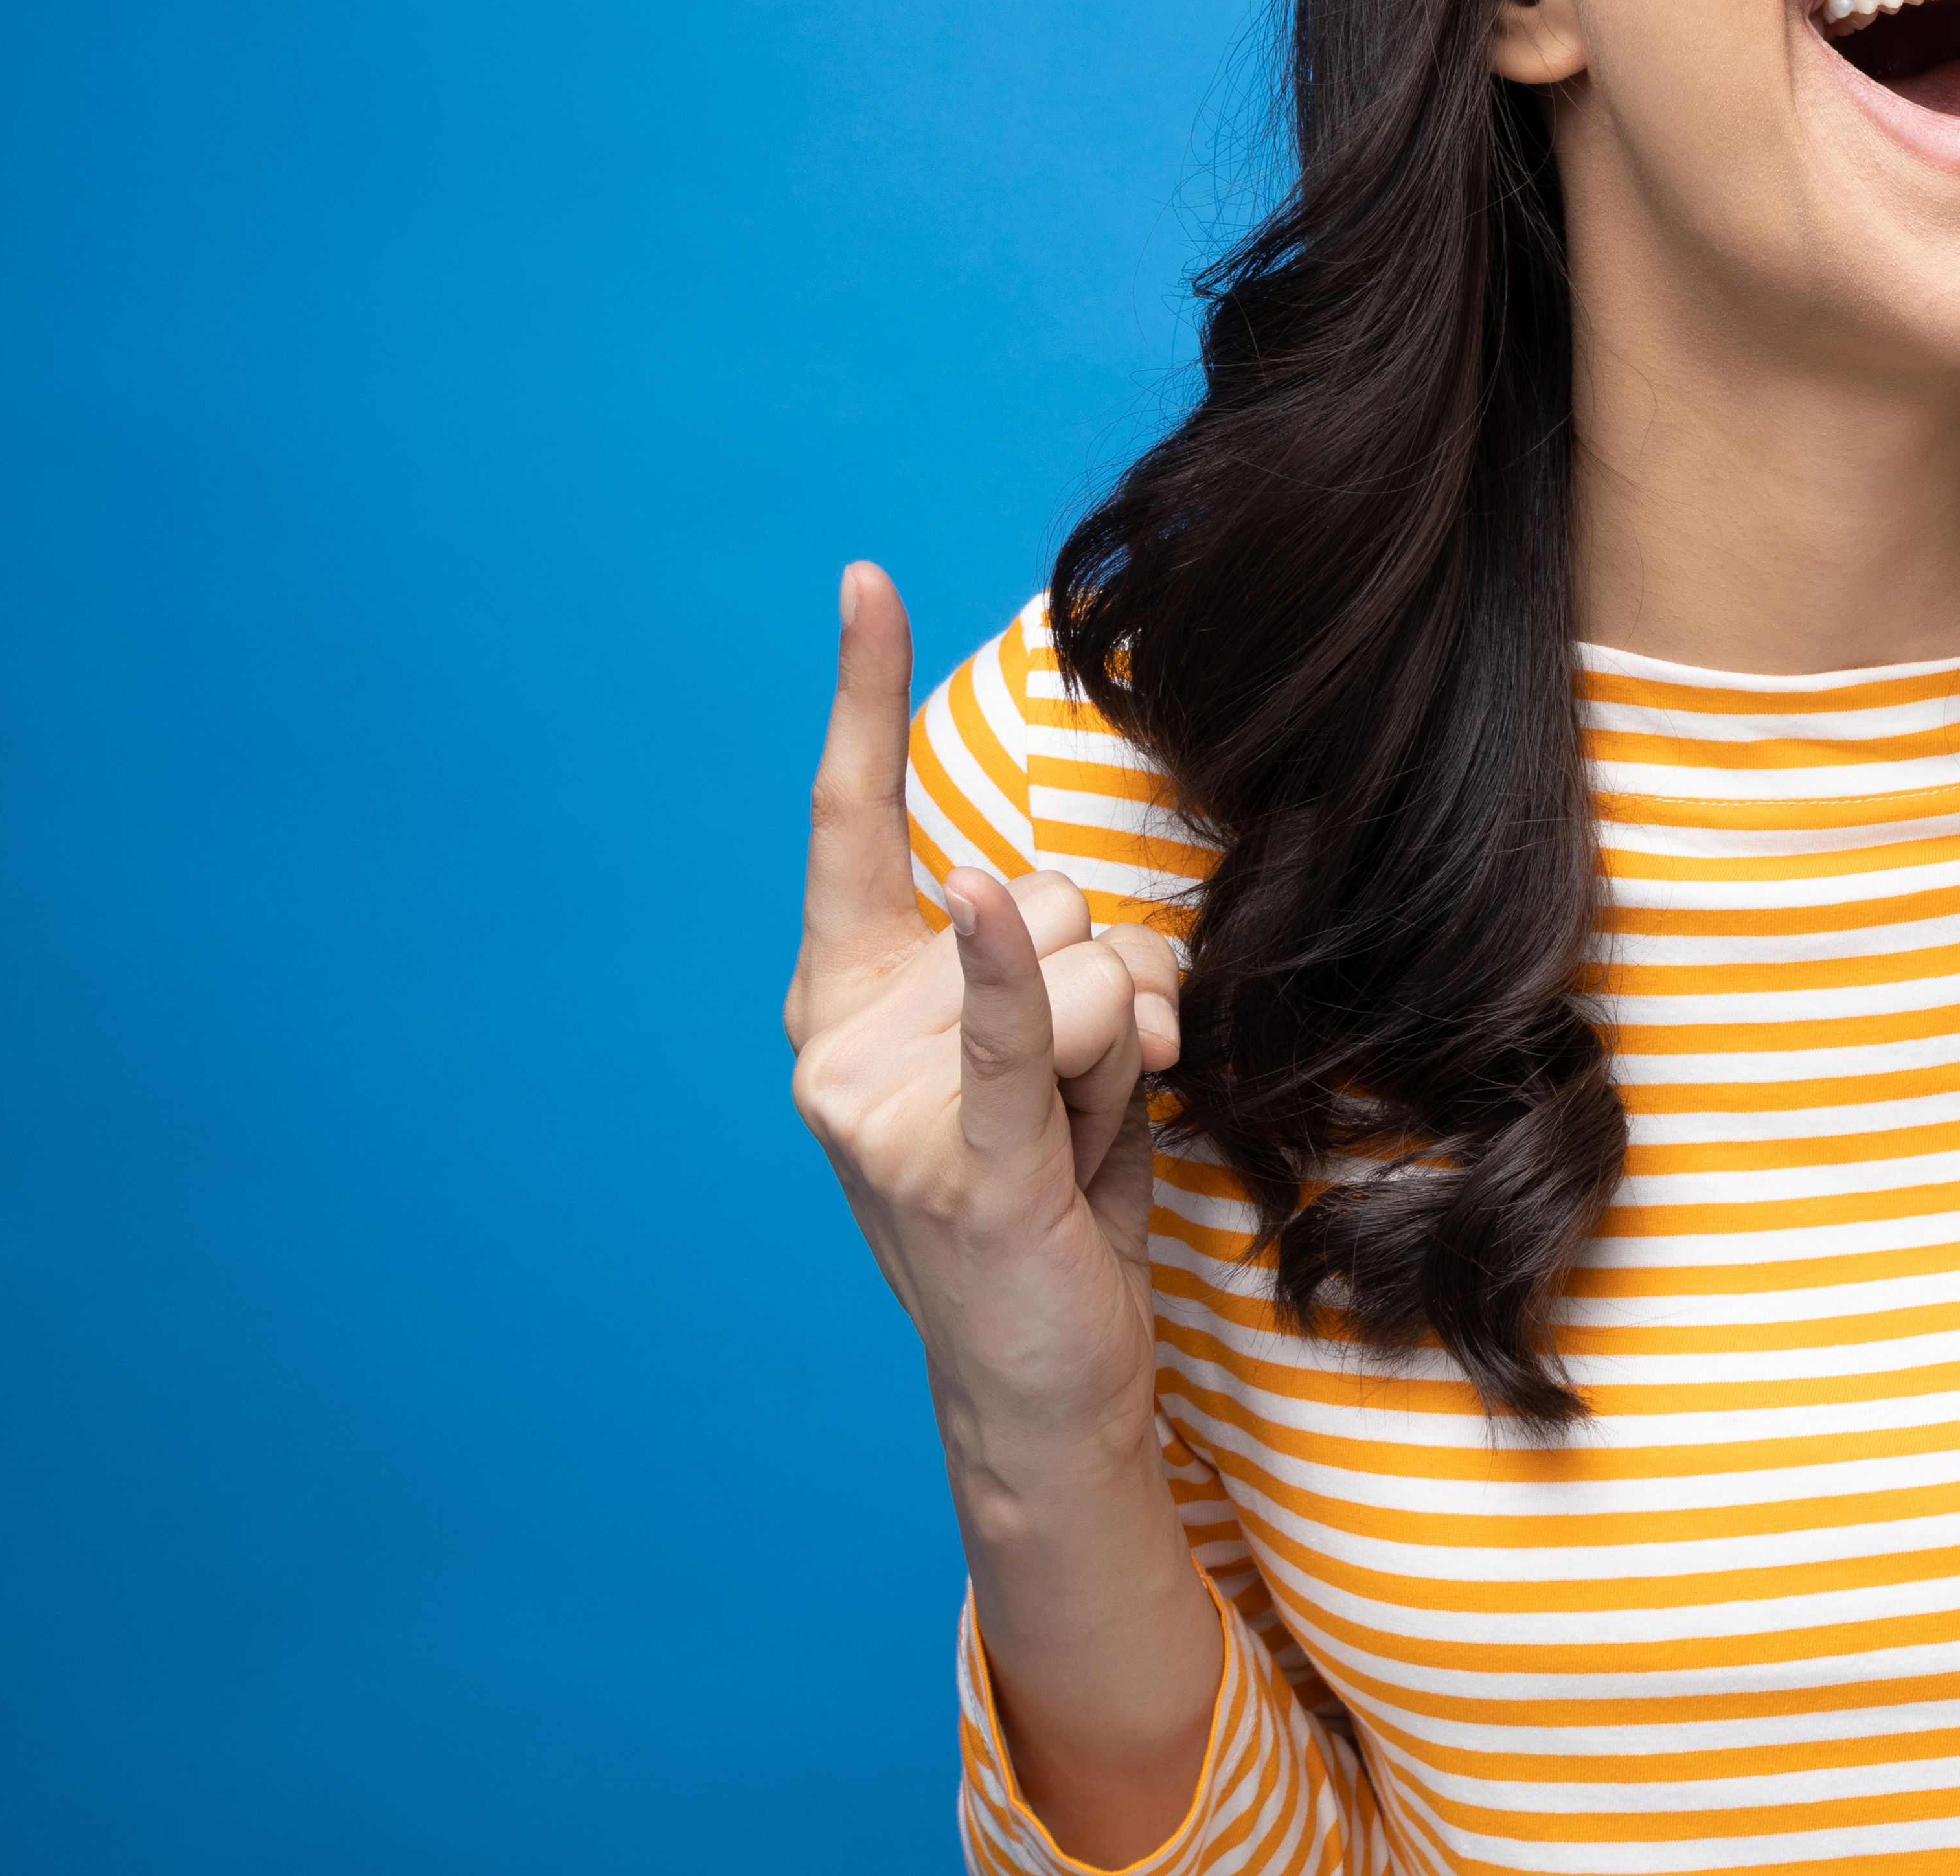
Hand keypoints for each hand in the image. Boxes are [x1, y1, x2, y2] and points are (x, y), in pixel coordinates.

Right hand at [784, 563, 1185, 1465]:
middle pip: (1039, 900)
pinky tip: (988, 910)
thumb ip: (1044, 959)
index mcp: (845, 998)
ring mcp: (878, 1105)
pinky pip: (1013, 1026)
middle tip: (1077, 1097)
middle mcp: (836, 1041)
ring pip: (1081, 965)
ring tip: (1082, 1139)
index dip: (860, 692)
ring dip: (1123, 1047)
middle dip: (1103, 984)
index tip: (866, 580)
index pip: (850, 819)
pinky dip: (1012, 974)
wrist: (1041, 1379)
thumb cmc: (1052, 1198)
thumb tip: (1036, 909)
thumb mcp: (1042, 1052)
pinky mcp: (957, 1160)